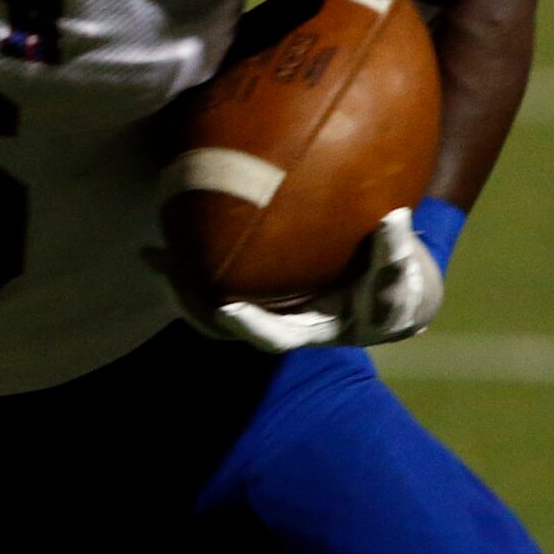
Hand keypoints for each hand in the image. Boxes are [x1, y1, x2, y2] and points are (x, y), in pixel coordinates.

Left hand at [172, 207, 447, 351]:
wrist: (385, 296)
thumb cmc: (394, 288)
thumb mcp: (401, 280)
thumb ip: (393, 254)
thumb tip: (393, 217)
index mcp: (309, 330)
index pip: (275, 335)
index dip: (251, 325)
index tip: (226, 311)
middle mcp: (279, 321)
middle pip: (224, 321)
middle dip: (193, 303)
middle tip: (166, 271)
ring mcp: (262, 304)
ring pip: (207, 301)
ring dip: (181, 280)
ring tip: (153, 254)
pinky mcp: (253, 284)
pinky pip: (213, 274)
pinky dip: (188, 258)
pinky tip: (160, 234)